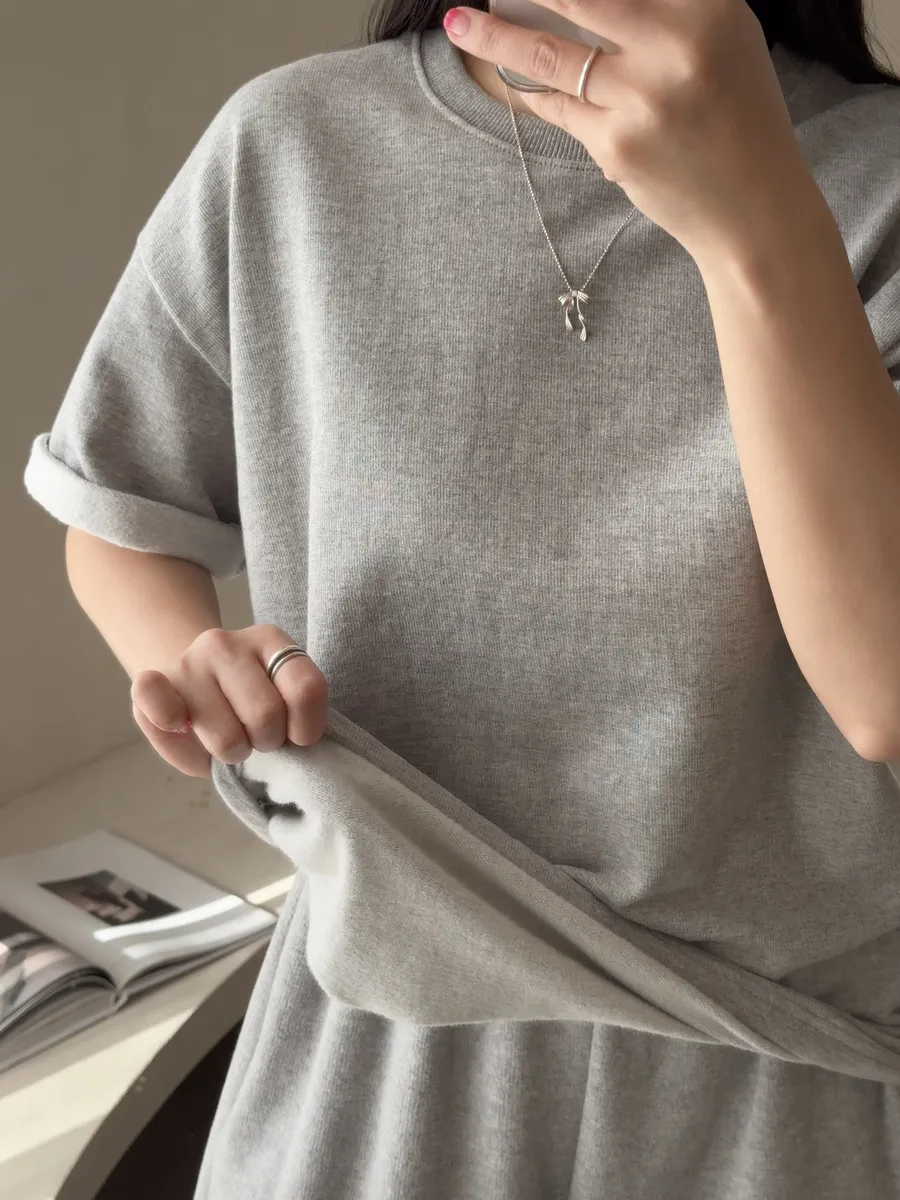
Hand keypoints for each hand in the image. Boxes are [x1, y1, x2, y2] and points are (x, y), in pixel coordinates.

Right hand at [130, 625, 327, 777]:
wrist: (189, 688)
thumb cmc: (245, 704)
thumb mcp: (284, 699)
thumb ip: (299, 713)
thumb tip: (297, 740)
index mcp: (269, 640)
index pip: (305, 689)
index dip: (306, 727)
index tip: (296, 735)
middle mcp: (226, 643)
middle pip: (266, 716)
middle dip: (266, 741)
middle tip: (255, 735)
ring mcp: (187, 662)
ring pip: (226, 738)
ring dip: (232, 752)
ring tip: (227, 737)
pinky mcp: (150, 683)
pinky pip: (158, 703)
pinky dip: (170, 722)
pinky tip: (180, 724)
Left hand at [443, 0, 813, 261]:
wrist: (752, 208)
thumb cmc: (735, 118)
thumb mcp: (723, 40)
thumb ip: (662, 10)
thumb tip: (574, 1)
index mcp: (710, 8)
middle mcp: (676, 46)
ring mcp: (641, 99)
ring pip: (549, 55)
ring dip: (495, 38)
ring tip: (459, 24)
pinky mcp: (616, 145)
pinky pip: (560, 108)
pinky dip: (539, 94)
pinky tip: (517, 82)